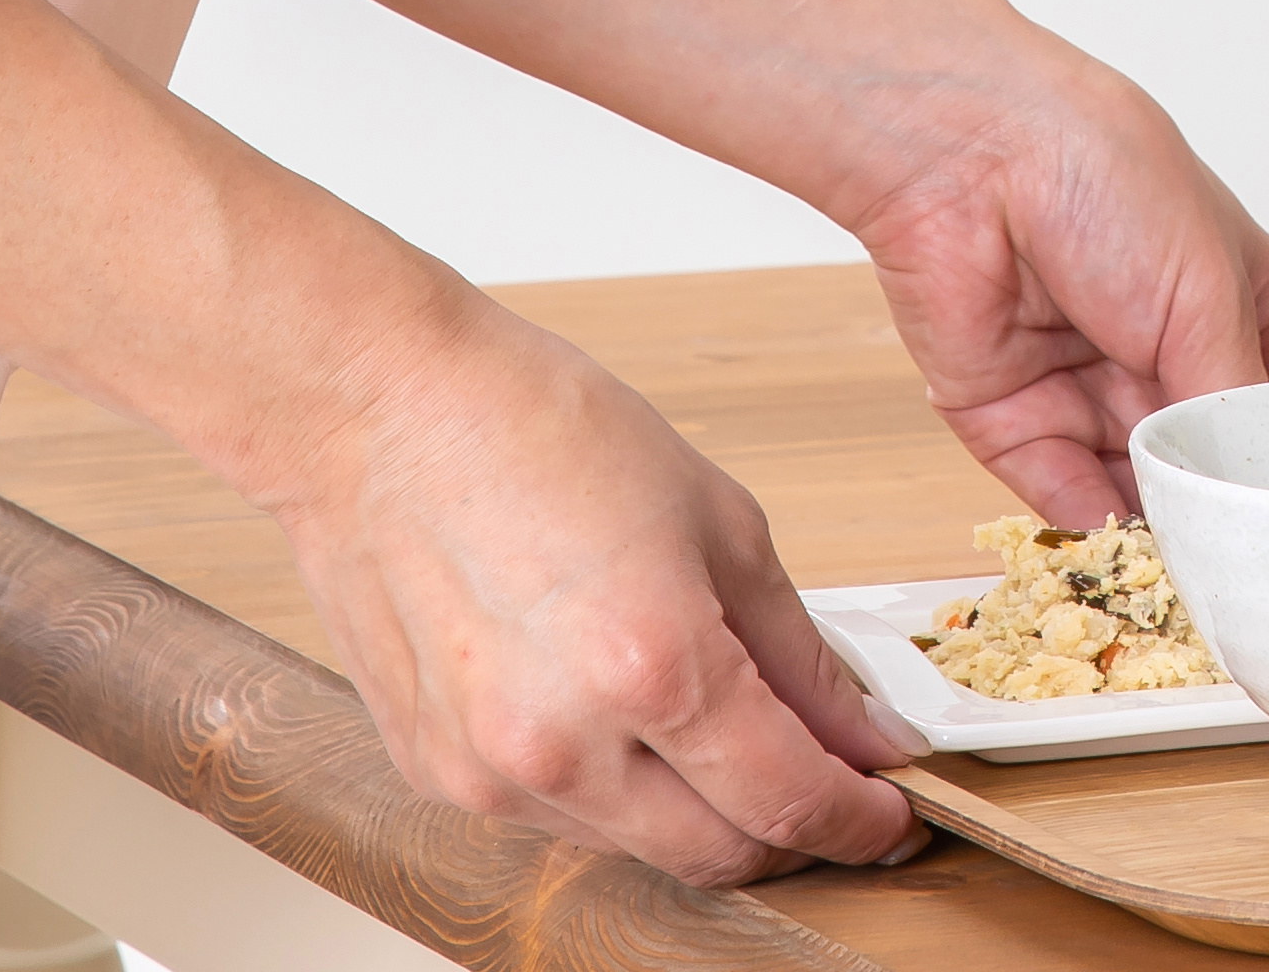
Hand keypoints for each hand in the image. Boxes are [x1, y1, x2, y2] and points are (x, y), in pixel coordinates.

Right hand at [259, 276, 918, 881]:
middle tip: (827, 784)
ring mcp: (492, 774)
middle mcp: (566, 745)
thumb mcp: (719, 519)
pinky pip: (559, 818)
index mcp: (653, 667)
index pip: (789, 803)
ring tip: (713, 722)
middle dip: (791, 834)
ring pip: (640, 848)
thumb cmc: (534, 430)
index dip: (860, 824)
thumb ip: (798, 651)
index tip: (890, 816)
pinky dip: (612, 788)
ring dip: (698, 810)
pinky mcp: (438, 778)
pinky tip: (614, 709)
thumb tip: (860, 731)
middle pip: (720, 856)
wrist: (378, 411)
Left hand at [834, 45, 1268, 526]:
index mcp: (1231, 299)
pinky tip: (1125, 554)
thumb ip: (1232, 399)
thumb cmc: (1110, 181)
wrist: (971, 156)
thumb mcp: (1209, 290)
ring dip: (1156, 522)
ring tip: (1190, 567)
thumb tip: (1244, 492)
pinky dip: (1091, 525)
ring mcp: (1086, 384)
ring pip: (1135, 481)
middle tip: (1248, 559)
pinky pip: (1059, 489)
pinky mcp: (1012, 416)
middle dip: (1221, 500)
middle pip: (1205, 452)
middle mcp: (1160, 347)